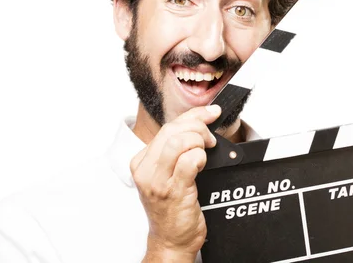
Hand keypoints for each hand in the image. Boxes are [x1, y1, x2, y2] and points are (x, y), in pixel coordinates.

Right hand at [131, 105, 220, 261]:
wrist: (171, 241)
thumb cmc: (173, 207)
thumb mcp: (169, 174)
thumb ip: (178, 150)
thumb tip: (201, 123)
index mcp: (142, 162)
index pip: (167, 127)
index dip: (193, 115)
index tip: (211, 112)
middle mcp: (146, 170)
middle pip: (172, 130)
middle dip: (198, 126)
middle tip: (211, 137)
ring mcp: (158, 182)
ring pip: (178, 142)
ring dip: (198, 141)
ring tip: (206, 151)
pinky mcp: (173, 192)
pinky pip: (188, 162)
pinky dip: (200, 157)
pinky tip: (203, 164)